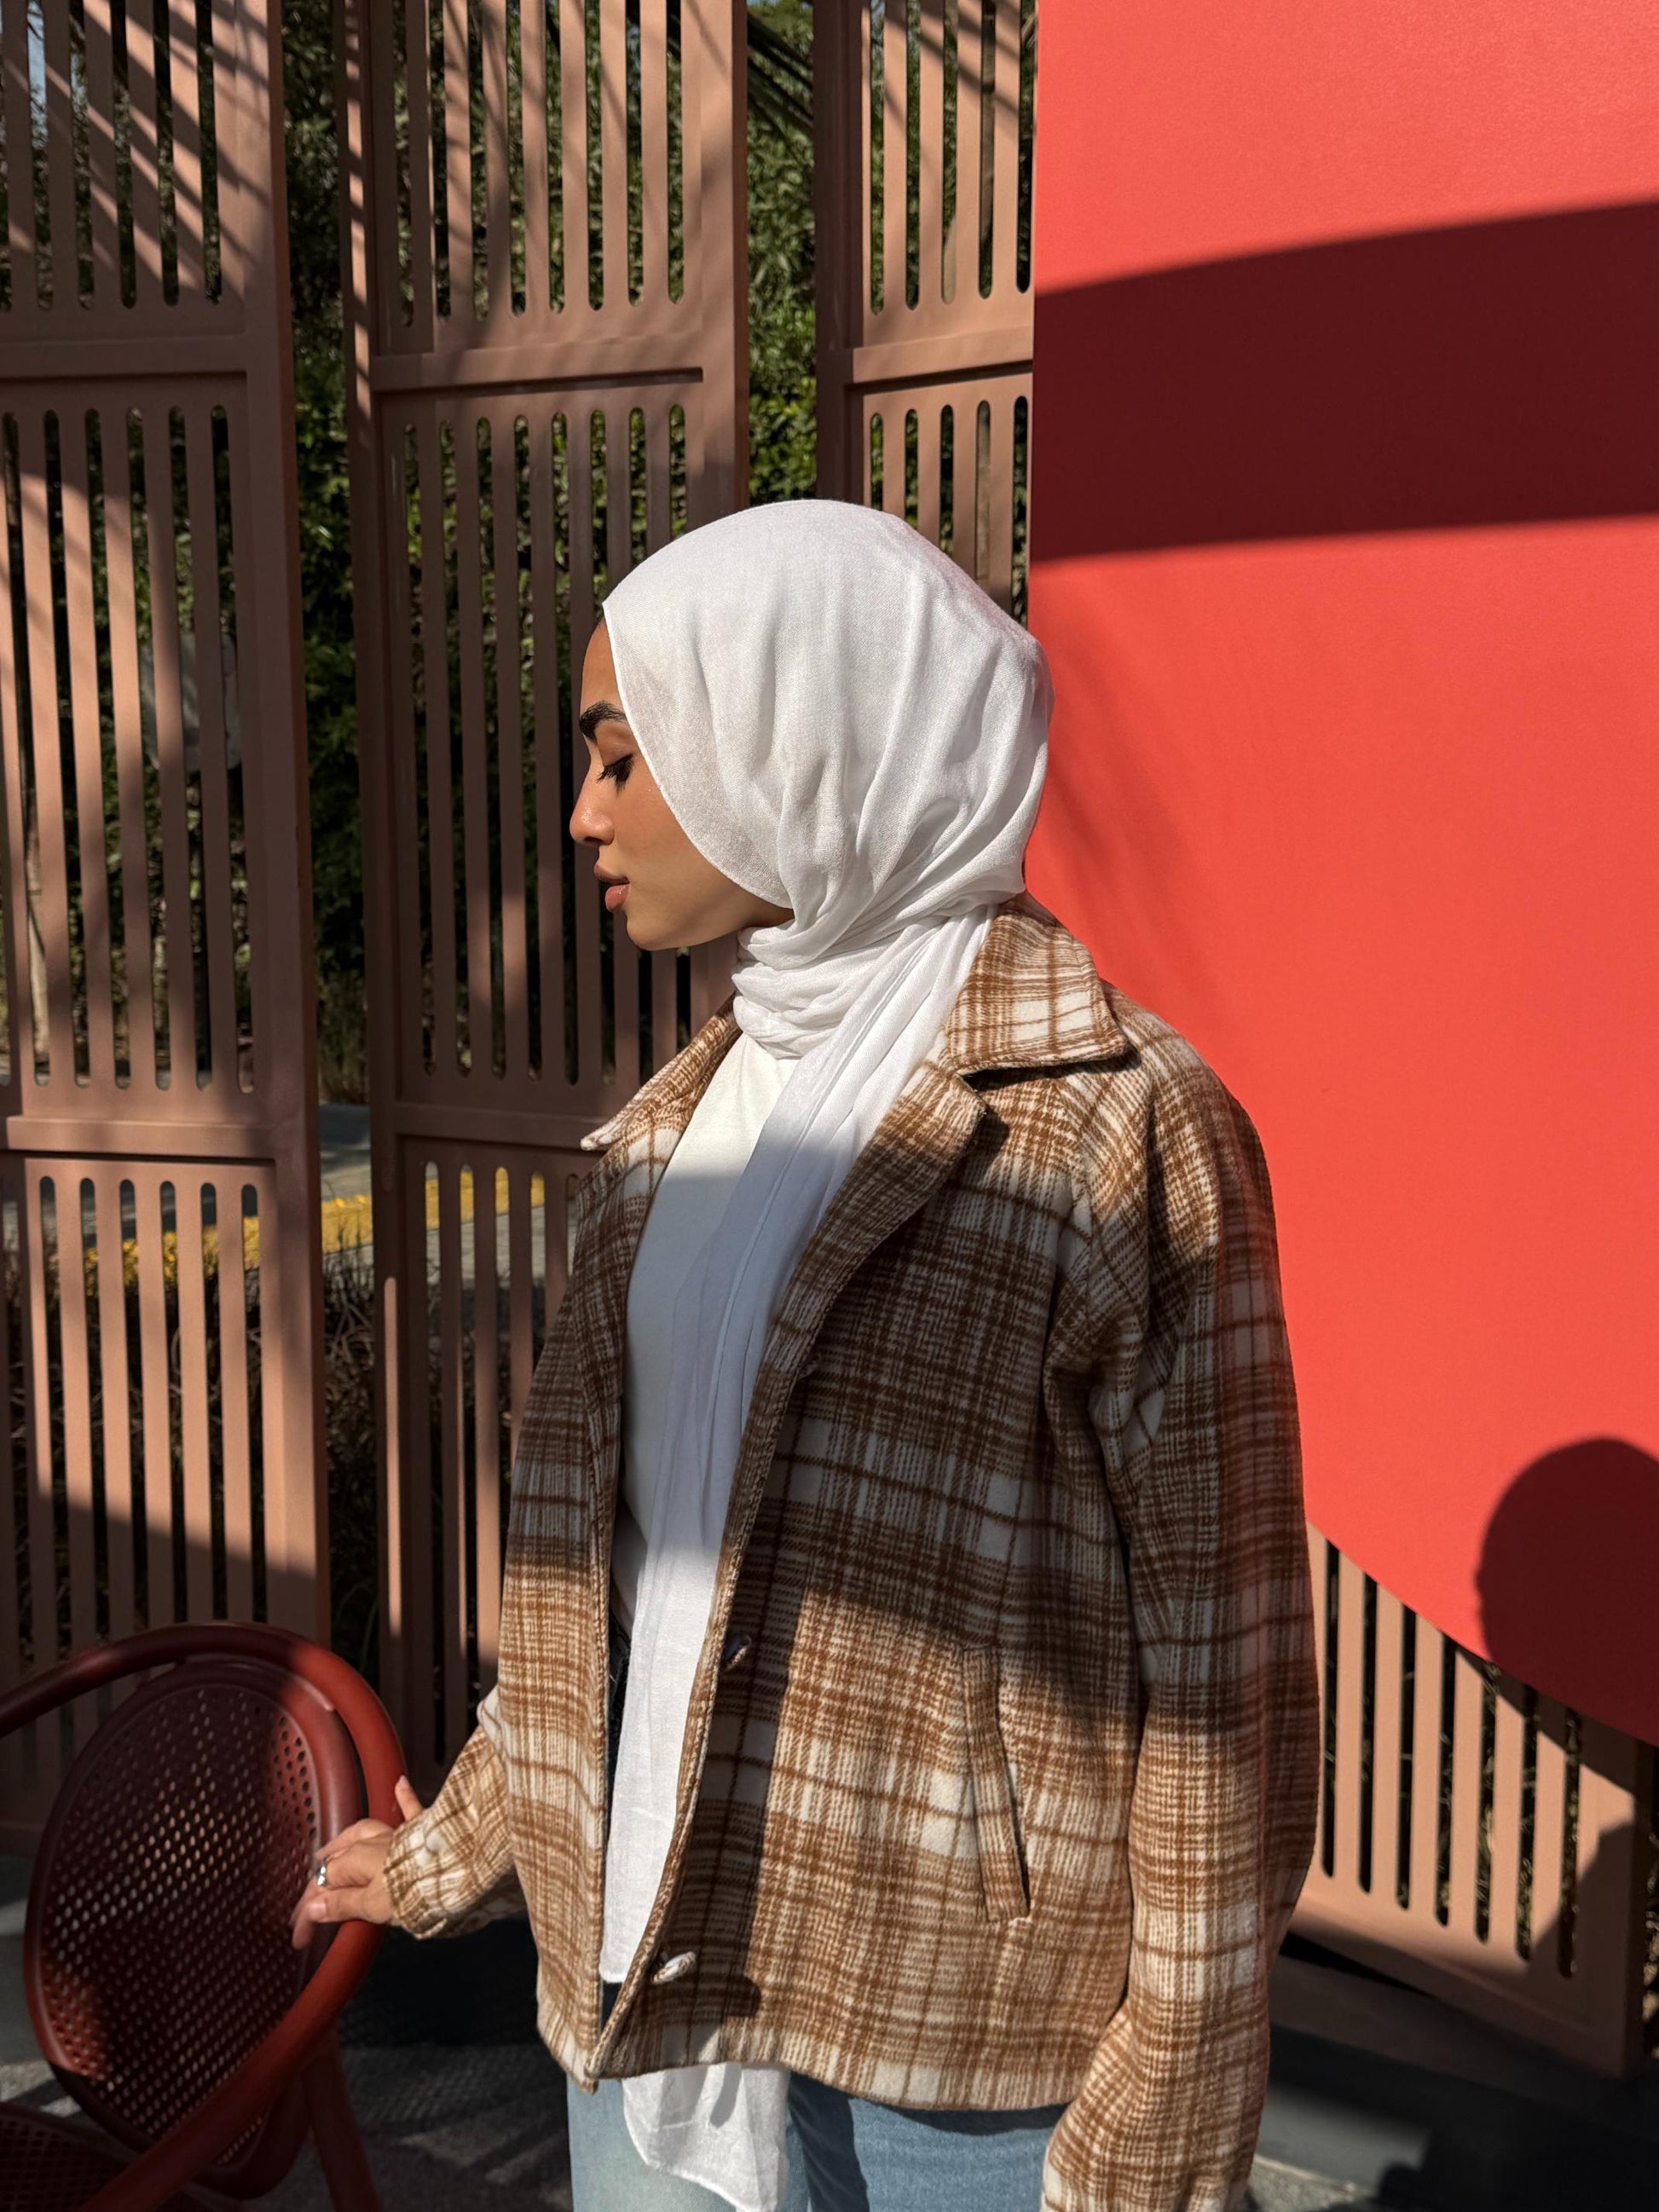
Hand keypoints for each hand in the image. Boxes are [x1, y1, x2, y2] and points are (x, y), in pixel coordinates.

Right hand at [290, 1776, 424, 1948]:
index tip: (299, 1936)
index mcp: (356, 1858)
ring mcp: (397, 1833)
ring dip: (344, 1842)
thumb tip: (312, 1906)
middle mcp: (373, 1840)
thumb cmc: (416, 1889)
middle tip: (308, 1905)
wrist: (459, 1869)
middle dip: (320, 1882)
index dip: (308, 1912)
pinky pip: (411, 1809)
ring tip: (327, 1852)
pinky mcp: (423, 1830)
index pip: (322, 1885)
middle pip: (338, 1858)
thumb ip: (342, 1904)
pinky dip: (405, 1798)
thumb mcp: (373, 1906)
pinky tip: (401, 1784)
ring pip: (363, 1831)